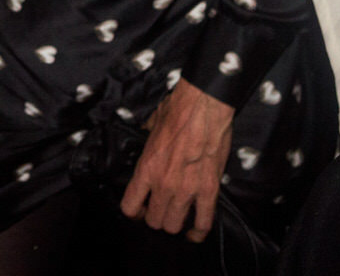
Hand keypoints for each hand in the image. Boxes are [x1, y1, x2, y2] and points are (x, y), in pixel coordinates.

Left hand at [120, 80, 236, 240]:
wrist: (203, 107)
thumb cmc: (176, 111)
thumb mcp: (150, 126)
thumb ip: (146, 140)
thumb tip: (143, 135)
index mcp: (146, 169)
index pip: (130, 207)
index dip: (134, 212)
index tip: (139, 209)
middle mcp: (163, 184)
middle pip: (154, 221)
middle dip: (155, 218)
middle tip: (160, 211)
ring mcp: (187, 190)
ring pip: (174, 226)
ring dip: (175, 224)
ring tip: (177, 217)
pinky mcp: (209, 191)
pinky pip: (204, 222)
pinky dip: (199, 231)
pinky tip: (194, 231)